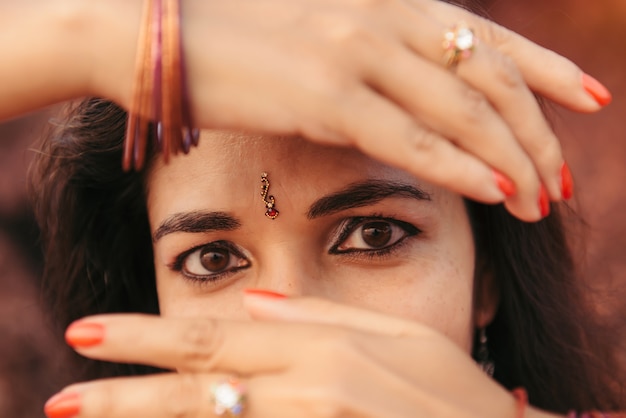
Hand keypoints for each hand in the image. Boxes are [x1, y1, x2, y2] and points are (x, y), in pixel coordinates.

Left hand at [46, 297, 558, 417]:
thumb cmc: (465, 398)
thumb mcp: (409, 337)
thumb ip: (329, 318)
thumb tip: (255, 302)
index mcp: (327, 351)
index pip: (218, 340)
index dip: (149, 338)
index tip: (89, 334)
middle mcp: (309, 394)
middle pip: (198, 390)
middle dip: (123, 394)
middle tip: (62, 395)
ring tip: (88, 417)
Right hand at [169, 0, 601, 221]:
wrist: (149, 29)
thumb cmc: (229, 34)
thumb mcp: (314, 32)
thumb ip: (367, 57)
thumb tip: (403, 101)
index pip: (489, 35)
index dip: (548, 69)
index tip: (591, 101)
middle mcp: (380, 16)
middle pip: (490, 78)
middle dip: (538, 133)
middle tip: (565, 180)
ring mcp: (354, 53)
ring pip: (461, 112)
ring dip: (510, 159)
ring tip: (543, 201)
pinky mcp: (323, 97)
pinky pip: (410, 139)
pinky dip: (459, 167)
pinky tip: (495, 194)